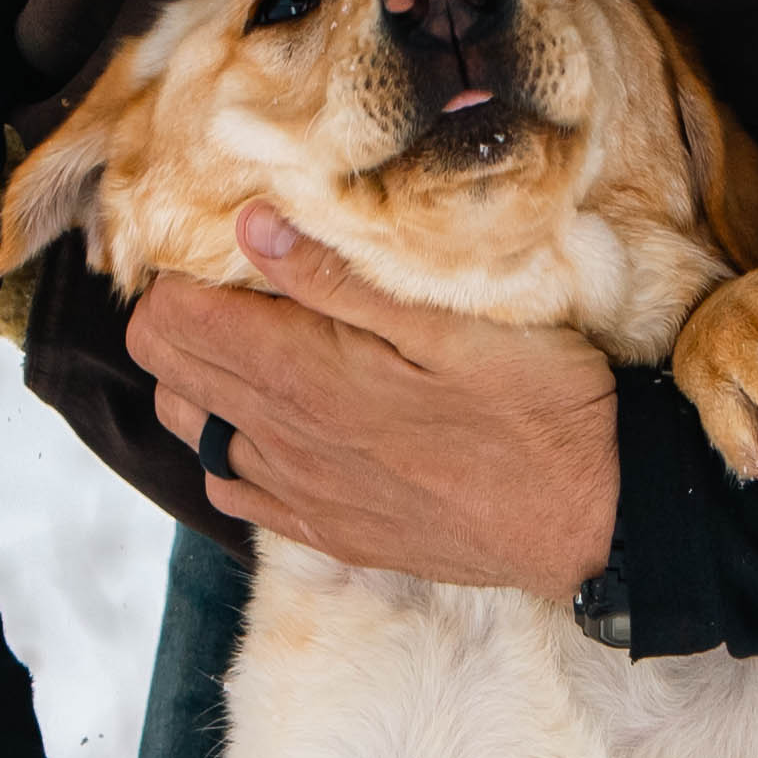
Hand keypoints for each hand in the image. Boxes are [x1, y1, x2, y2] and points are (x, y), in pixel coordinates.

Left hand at [130, 209, 618, 592]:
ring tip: (253, 341)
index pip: (175, 320)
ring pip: (191, 428)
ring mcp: (302, 494)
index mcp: (309, 378)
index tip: (223, 245)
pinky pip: (235, 489)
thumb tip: (252, 226)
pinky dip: (232, 445)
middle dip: (178, 315)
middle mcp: (286, 441)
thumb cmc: (538, 408)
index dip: (181, 272)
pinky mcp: (329, 531)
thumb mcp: (452, 323)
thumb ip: (340, 278)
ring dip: (201, 378)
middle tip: (233, 282)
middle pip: (168, 369)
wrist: (589, 520)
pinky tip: (272, 421)